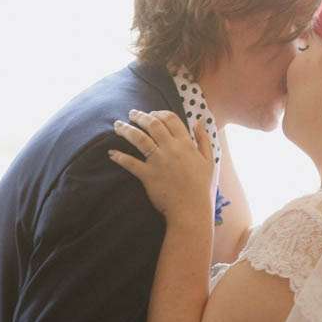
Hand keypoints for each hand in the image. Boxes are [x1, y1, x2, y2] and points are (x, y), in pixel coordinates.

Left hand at [109, 109, 214, 226]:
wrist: (191, 209)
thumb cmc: (202, 186)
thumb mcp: (209, 160)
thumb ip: (204, 139)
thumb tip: (199, 122)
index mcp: (186, 144)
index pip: (171, 119)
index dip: (159, 112)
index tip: (152, 112)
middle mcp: (171, 148)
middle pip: (153, 125)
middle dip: (140, 116)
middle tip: (131, 113)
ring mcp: (158, 161)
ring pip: (139, 139)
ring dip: (126, 130)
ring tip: (117, 125)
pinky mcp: (147, 175)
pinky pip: (130, 163)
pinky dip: (119, 157)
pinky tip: (111, 153)